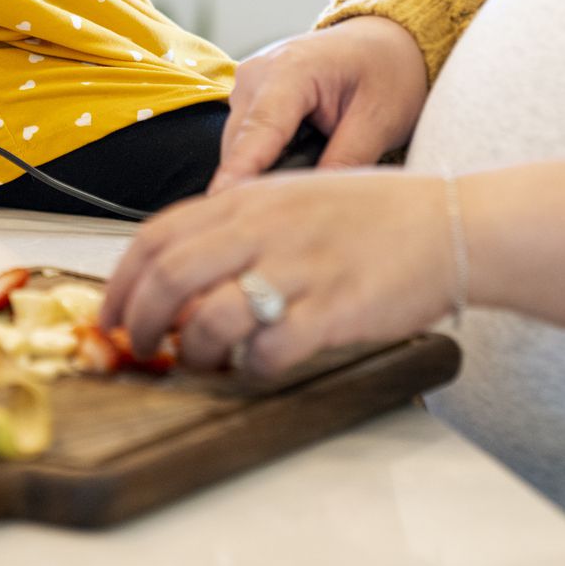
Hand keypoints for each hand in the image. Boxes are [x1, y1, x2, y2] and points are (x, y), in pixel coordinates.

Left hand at [101, 169, 453, 376]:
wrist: (452, 225)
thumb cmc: (375, 216)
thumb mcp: (294, 196)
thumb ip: (239, 223)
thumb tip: (185, 267)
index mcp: (250, 197)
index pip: (157, 234)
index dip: (122, 280)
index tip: (112, 310)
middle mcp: (266, 227)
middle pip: (169, 276)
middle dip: (139, 320)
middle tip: (139, 345)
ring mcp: (299, 268)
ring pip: (210, 318)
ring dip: (191, 351)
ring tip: (197, 362)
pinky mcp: (334, 310)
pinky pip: (269, 351)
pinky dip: (250, 369)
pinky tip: (257, 367)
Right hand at [208, 16, 428, 192]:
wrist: (380, 42)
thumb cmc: (385, 72)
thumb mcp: (379, 119)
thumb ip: (346, 160)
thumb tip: (314, 206)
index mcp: (291, 68)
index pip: (259, 131)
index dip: (240, 172)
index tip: (223, 209)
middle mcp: (256, 74)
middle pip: (240, 147)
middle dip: (255, 187)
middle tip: (287, 230)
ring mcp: (246, 86)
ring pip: (238, 149)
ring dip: (260, 177)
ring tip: (297, 205)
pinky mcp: (247, 100)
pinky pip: (244, 144)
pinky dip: (263, 166)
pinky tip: (292, 179)